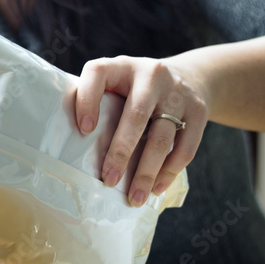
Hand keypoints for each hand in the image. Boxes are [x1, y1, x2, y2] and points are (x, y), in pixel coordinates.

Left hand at [65, 56, 207, 205]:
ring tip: (135, 197)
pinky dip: (169, 172)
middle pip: (136, 116)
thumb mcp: (117, 82)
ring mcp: (178, 93)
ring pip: (162, 138)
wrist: (193, 76)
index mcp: (122, 66)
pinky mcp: (199, 112)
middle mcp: (152, 75)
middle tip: (108, 180)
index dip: (88, 100)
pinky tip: (156, 189)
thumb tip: (65, 143)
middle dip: (121, 152)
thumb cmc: (137, 89)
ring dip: (147, 171)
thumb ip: (96, 100)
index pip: (98, 73)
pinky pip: (185, 147)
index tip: (83, 130)